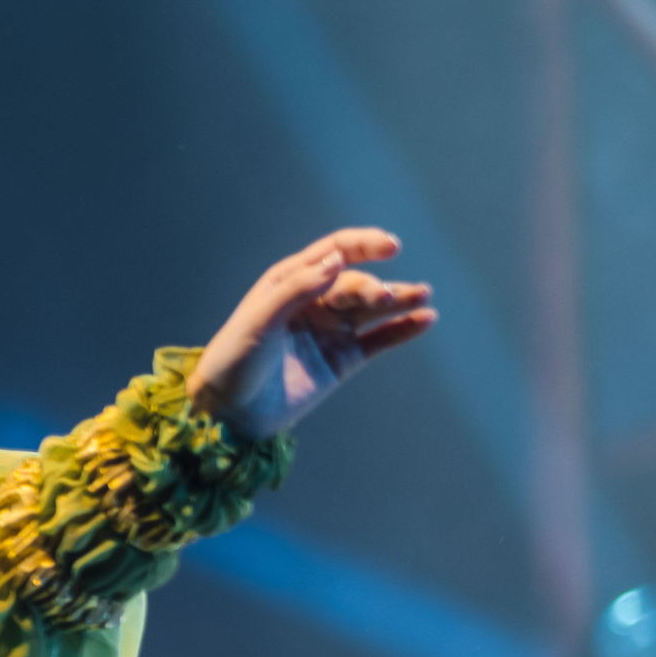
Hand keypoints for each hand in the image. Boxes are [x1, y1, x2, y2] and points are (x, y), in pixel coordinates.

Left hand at [187, 227, 435, 438]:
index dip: (363, 244)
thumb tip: (336, 261)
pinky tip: (426, 319)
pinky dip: (403, 329)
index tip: (391, 246)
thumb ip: (295, 289)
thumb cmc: (234, 361)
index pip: (334, 252)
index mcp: (289, 282)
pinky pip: (380, 339)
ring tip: (423, 295)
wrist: (230, 412)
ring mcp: (331, 330)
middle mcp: (314, 302)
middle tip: (384, 297)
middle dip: (373, 287)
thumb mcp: (259, 322)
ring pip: (373, 308)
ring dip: (400, 299)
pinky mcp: (343, 359)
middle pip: (355, 283)